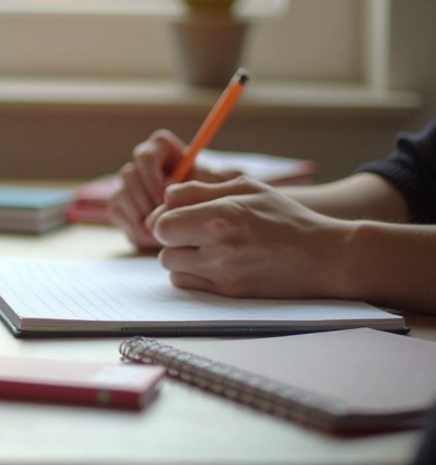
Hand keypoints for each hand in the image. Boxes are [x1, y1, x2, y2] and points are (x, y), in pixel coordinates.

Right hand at [107, 129, 238, 249]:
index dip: (151, 177)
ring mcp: (128, 183)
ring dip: (139, 213)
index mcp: (161, 148)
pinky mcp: (120, 203)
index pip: (144, 156)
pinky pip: (116, 212)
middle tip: (161, 216)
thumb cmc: (207, 196)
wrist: (199, 215)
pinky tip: (151, 234)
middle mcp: (141, 163)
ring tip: (160, 227)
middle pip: (128, 175)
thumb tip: (172, 191)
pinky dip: (133, 225)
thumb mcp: (208, 186)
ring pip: (120, 194)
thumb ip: (192, 184)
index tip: (164, 197)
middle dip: (144, 199)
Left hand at [147, 177, 353, 299]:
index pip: (162, 223)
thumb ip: (199, 190)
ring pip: (171, 268)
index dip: (166, 218)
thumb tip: (164, 198)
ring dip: (181, 257)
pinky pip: (187, 285)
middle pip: (163, 247)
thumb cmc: (284, 217)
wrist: (324, 256)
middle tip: (193, 232)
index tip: (180, 216)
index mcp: (220, 216)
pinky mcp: (230, 295)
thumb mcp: (246, 189)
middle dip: (173, 238)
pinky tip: (213, 264)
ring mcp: (224, 275)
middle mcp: (219, 248)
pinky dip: (192, 275)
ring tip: (206, 247)